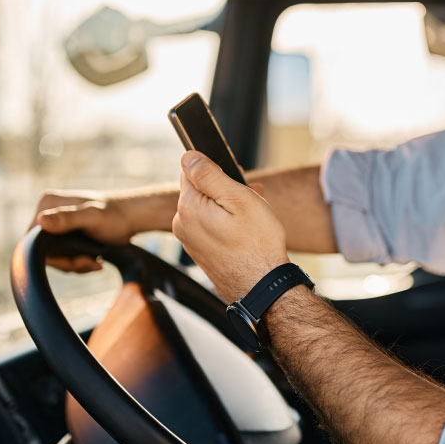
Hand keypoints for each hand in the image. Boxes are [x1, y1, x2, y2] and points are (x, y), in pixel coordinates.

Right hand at [30, 191, 135, 271]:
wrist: (133, 219)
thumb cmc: (115, 215)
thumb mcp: (92, 217)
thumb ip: (68, 218)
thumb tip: (41, 221)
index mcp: (47, 203)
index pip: (32, 239)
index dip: (51, 256)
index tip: (76, 261)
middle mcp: (47, 213)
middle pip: (42, 250)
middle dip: (66, 262)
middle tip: (90, 263)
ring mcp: (56, 225)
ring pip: (54, 256)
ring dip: (75, 265)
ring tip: (96, 262)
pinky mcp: (65, 236)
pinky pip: (63, 257)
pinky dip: (78, 264)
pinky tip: (96, 261)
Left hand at [172, 151, 289, 301]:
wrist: (262, 287)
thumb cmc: (257, 244)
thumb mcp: (238, 199)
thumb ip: (209, 174)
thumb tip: (188, 156)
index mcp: (188, 207)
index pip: (191, 170)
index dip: (217, 170)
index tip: (237, 182)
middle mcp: (182, 223)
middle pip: (200, 190)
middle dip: (225, 190)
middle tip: (252, 199)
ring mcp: (190, 240)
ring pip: (207, 209)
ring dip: (228, 207)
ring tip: (254, 219)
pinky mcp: (200, 252)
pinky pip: (210, 227)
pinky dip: (226, 224)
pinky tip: (246, 232)